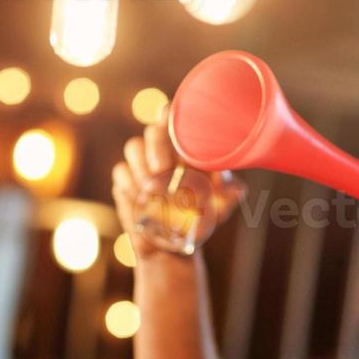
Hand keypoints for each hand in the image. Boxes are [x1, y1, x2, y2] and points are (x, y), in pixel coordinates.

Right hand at [112, 105, 246, 260]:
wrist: (177, 244)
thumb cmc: (202, 217)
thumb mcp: (219, 208)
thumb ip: (228, 196)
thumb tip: (237, 190)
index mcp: (185, 147)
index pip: (175, 117)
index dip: (172, 115)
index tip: (175, 128)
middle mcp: (162, 149)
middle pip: (153, 130)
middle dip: (156, 147)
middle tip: (162, 170)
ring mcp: (141, 163)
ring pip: (133, 147)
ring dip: (142, 167)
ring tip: (153, 191)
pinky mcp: (125, 181)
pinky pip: (121, 172)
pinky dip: (131, 184)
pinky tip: (142, 200)